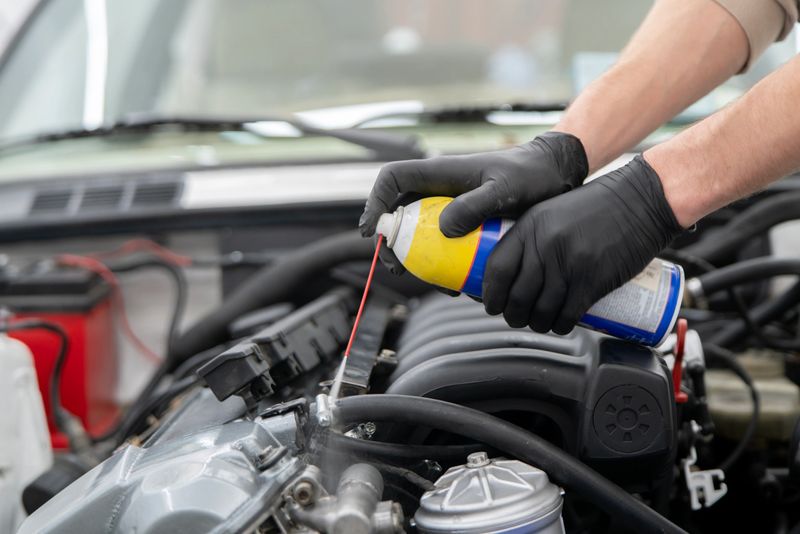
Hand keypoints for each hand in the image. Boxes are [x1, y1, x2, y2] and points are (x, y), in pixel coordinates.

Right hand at [359, 132, 587, 274]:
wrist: (554, 178)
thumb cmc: (530, 175)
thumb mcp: (504, 188)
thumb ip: (475, 205)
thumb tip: (444, 230)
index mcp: (439, 173)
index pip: (392, 178)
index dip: (375, 201)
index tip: (374, 230)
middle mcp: (438, 190)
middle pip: (398, 213)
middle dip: (391, 242)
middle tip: (397, 267)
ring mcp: (450, 209)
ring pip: (418, 234)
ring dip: (415, 259)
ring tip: (428, 281)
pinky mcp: (465, 226)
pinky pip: (443, 247)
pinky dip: (443, 266)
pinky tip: (455, 285)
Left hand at [483, 155, 683, 333]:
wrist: (642, 200)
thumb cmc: (598, 206)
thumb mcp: (552, 212)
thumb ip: (532, 238)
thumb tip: (513, 272)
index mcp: (530, 226)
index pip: (497, 268)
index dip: (490, 293)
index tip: (492, 303)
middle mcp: (545, 246)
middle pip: (516, 296)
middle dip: (512, 315)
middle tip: (516, 318)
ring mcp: (569, 265)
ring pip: (541, 311)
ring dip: (536, 325)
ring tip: (539, 323)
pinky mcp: (593, 281)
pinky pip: (567, 315)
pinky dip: (560, 326)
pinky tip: (560, 325)